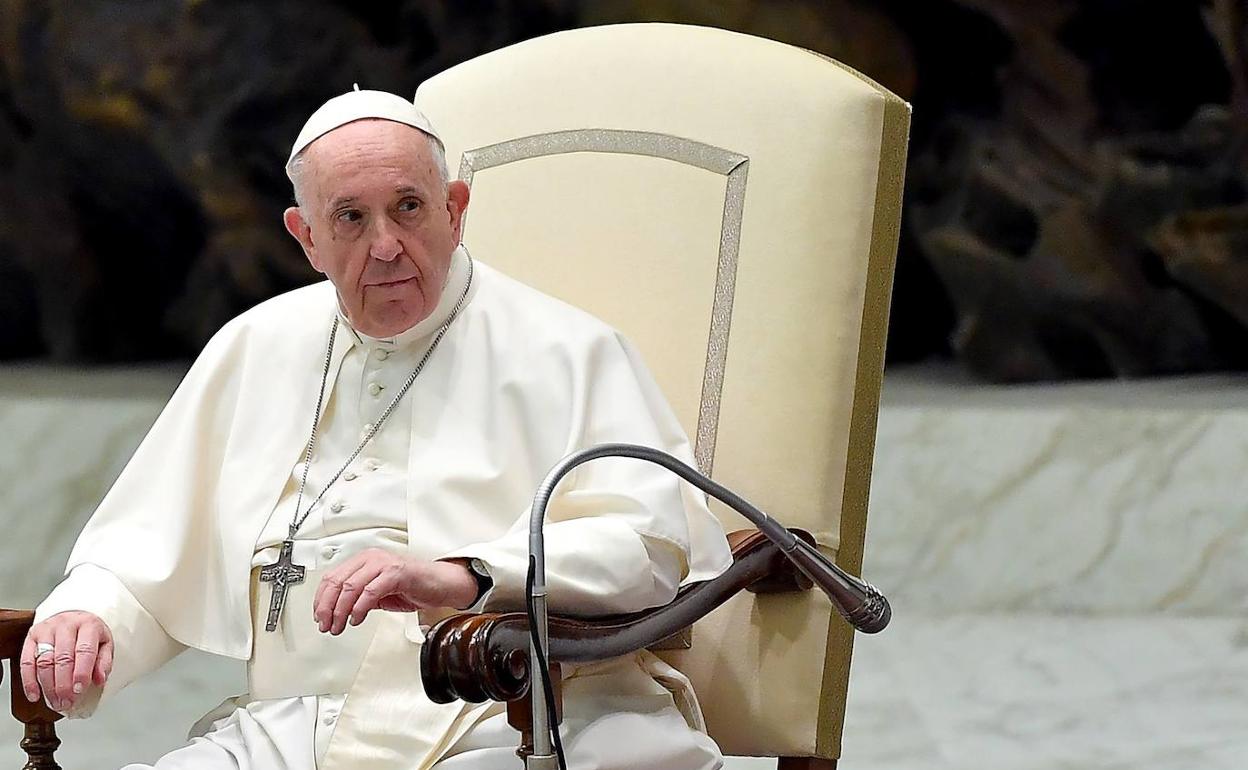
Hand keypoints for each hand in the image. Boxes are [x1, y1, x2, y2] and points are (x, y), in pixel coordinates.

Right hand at [20, 611, 112, 711]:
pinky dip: (29, 681)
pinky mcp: (31, 636)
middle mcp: (66, 625)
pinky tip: (35, 695)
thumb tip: (100, 680)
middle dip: (64, 685)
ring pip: (44, 661)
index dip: (82, 673)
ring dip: (49, 686)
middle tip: (67, 702)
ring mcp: (47, 629)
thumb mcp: (105, 644)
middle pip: (63, 658)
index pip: (84, 651)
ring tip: (56, 702)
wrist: (74, 616)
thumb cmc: (90, 634)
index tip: (80, 691)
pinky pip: (26, 661)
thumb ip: (104, 662)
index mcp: (88, 625)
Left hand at [313, 549, 477, 634]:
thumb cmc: (413, 586)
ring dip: (340, 611)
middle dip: (327, 607)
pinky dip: (360, 608)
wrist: (441, 584)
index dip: (321, 599)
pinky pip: (370, 591)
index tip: (318, 616)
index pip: (332, 577)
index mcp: (364, 560)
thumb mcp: (378, 591)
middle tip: (325, 625)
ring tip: (339, 626)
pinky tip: (356, 619)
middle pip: (337, 582)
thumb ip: (358, 596)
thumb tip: (337, 611)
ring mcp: (383, 564)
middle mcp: (371, 558)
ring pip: (351, 587)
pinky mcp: (396, 573)